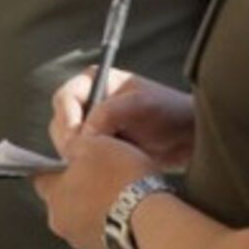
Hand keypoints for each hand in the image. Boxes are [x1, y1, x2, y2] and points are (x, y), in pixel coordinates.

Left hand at [32, 132, 156, 248]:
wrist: (152, 220)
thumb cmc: (120, 179)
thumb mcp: (94, 144)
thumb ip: (74, 146)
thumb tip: (69, 150)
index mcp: (52, 196)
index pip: (41, 179)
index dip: (56, 167)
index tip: (71, 161)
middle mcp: (61, 224)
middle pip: (64, 201)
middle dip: (78, 189)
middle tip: (101, 174)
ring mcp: (83, 242)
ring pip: (84, 219)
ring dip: (97, 208)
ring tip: (121, 193)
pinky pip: (104, 233)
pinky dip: (113, 223)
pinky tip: (131, 211)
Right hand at [49, 67, 192, 168]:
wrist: (188, 137)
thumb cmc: (169, 112)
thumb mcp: (141, 105)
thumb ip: (110, 112)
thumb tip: (85, 132)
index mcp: (95, 81)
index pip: (65, 98)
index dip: (67, 119)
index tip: (76, 140)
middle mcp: (89, 100)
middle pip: (60, 120)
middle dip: (69, 139)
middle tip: (82, 156)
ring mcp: (92, 124)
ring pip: (66, 140)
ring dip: (76, 152)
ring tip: (95, 162)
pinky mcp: (98, 144)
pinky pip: (79, 154)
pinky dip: (84, 161)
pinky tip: (99, 167)